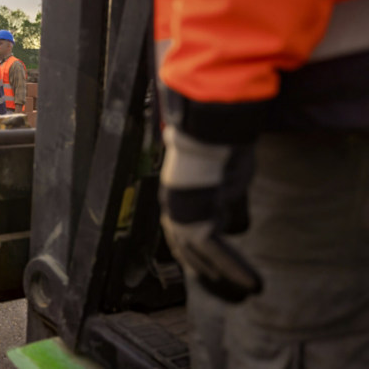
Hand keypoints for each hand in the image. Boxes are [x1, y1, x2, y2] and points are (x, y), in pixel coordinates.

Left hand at [159, 126, 261, 302]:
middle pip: (189, 253)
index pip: (185, 237)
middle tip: (231, 293)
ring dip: (226, 279)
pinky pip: (216, 254)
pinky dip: (235, 270)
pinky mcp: (197, 222)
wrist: (207, 132)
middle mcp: (174, 210)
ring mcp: (182, 218)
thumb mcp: (227, 178)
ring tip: (247, 294)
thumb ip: (229, 202)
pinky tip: (253, 284)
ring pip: (202, 259)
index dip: (200, 257)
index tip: (213, 273)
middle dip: (211, 276)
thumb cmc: (219, 146)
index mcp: (178, 198)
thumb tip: (237, 225)